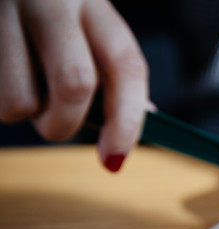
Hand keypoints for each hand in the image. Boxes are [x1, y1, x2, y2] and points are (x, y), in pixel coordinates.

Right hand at [0, 0, 148, 171]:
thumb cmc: (45, 7)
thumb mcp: (83, 20)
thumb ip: (108, 64)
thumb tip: (141, 120)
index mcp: (92, 1)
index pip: (126, 66)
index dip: (127, 121)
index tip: (115, 158)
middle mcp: (52, 1)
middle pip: (75, 85)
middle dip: (66, 124)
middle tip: (55, 125)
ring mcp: (5, 10)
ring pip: (19, 101)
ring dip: (21, 110)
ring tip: (17, 81)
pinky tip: (0, 66)